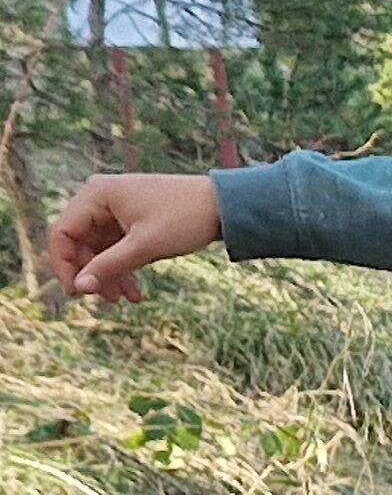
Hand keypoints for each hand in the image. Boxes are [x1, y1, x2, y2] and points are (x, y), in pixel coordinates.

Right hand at [49, 173, 223, 303]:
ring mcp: (116, 209)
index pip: (63, 232)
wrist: (225, 205)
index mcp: (95, 194)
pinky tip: (136, 293)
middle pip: (81, 243)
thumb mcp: (144, 246)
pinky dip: (124, 268)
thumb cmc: (185, 218)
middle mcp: (100, 198)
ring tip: (126, 299)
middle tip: (109, 300)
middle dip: (94, 273)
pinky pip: (117, 247)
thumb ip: (109, 266)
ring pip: (100, 249)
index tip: (77, 292)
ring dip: (110, 275)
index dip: (64, 265)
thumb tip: (80, 287)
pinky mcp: (132, 220)